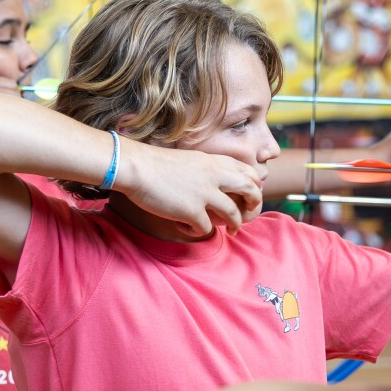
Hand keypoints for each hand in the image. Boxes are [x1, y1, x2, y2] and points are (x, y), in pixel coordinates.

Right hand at [123, 143, 262, 236]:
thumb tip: (215, 184)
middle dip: (255, 203)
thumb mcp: (190, 160)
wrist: (135, 166)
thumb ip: (206, 170)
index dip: (254, 184)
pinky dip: (199, 231)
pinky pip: (206, 228)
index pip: (247, 171)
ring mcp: (205, 194)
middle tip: (250, 213)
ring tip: (233, 230)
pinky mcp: (192, 211)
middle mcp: (215, 176)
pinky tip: (188, 228)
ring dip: (235, 224)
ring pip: (233, 214)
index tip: (250, 193)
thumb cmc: (156, 164)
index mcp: (214, 162)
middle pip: (250, 189)